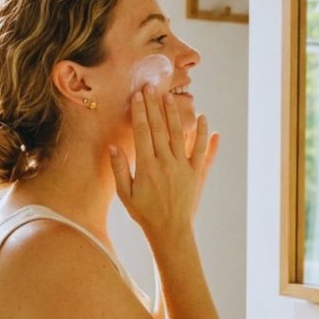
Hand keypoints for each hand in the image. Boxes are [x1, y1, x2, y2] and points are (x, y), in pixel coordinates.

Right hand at [108, 86, 216, 237]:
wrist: (171, 231)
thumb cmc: (145, 213)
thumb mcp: (125, 194)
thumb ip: (119, 169)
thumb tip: (112, 146)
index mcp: (147, 166)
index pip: (142, 132)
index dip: (139, 112)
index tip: (138, 96)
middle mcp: (166, 163)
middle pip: (160, 128)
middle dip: (155, 105)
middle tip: (152, 86)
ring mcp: (184, 167)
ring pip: (180, 134)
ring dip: (175, 114)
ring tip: (171, 96)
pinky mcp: (197, 173)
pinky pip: (203, 151)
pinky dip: (205, 135)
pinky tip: (205, 119)